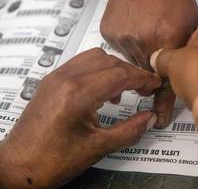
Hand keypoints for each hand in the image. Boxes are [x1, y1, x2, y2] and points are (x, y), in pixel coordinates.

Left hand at [0, 48, 160, 188]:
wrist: (18, 166)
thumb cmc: (50, 160)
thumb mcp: (98, 147)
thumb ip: (130, 130)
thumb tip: (149, 118)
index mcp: (77, 94)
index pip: (120, 74)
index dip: (143, 78)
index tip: (155, 83)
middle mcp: (65, 78)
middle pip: (110, 61)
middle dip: (131, 72)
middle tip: (144, 88)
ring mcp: (56, 77)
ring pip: (95, 57)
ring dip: (115, 68)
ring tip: (125, 89)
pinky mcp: (51, 81)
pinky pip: (81, 64)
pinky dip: (98, 70)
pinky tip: (103, 91)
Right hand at [100, 0, 197, 127]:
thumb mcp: (191, 24)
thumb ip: (187, 53)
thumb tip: (183, 78)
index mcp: (170, 39)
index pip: (166, 82)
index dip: (162, 103)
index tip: (158, 118)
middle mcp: (145, 42)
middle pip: (146, 75)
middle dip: (152, 72)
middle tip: (156, 58)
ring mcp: (125, 38)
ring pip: (132, 63)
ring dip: (141, 56)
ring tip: (148, 34)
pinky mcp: (110, 34)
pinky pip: (120, 51)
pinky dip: (129, 45)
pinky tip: (137, 29)